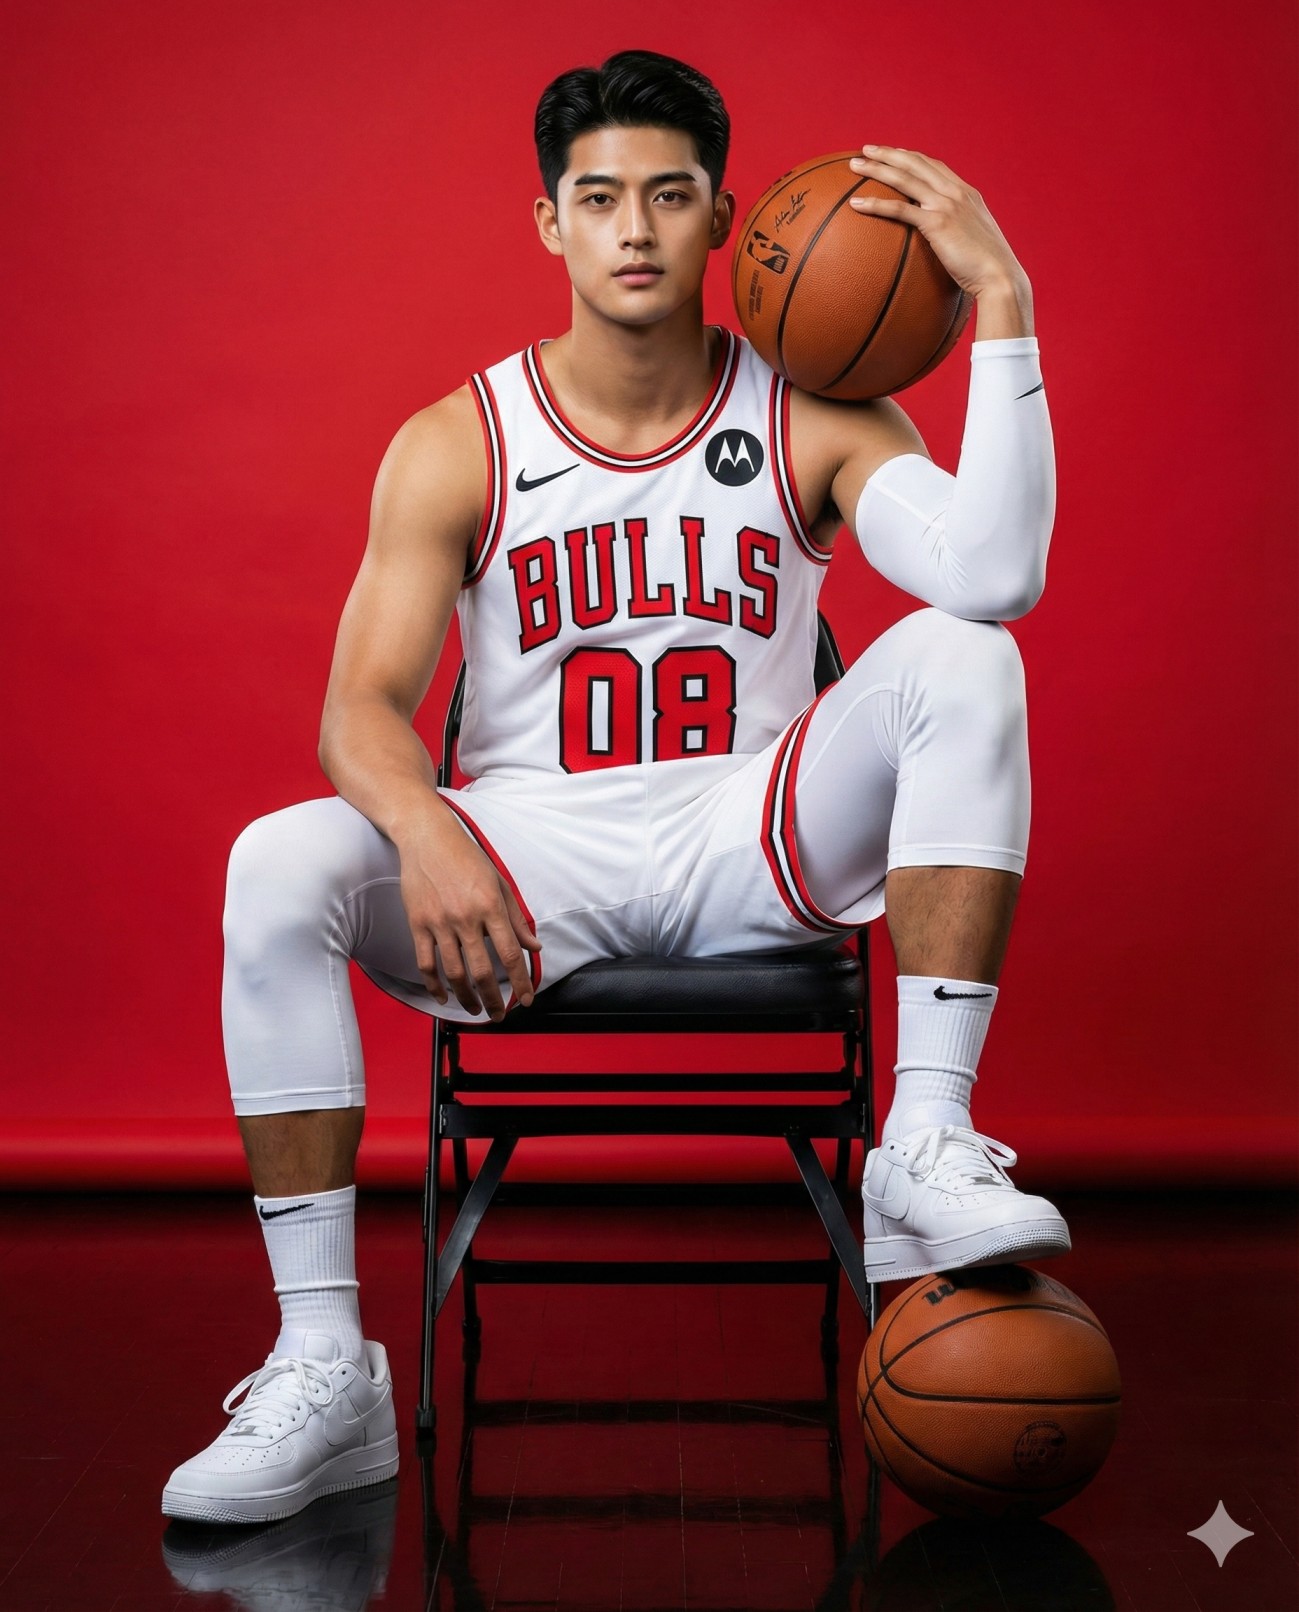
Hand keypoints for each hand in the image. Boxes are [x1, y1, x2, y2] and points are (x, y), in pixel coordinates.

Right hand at [396, 808, 540, 1021]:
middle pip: (483, 971)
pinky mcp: (417, 924)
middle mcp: (465, 917)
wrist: (427, 837)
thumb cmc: (466, 857)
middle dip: (494, 999)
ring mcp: (439, 922)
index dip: (521, 981)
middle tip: (499, 1014)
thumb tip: (534, 946)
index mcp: (490, 906)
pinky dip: (434, 986)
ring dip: (466, 998)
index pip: (511, 954)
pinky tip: (443, 997)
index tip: (525, 1000)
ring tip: (475, 1010)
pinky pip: (425, 964)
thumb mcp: (499, 884)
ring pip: (454, 973)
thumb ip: (516, 918)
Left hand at [847, 145, 1027, 304]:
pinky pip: (900, 209)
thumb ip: (959, 234)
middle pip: (916, 163)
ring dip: (877, 169)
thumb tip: (946, 245)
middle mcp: (955, 192)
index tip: (894, 153)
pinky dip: (876, 204)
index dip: (911, 157)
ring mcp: (946, 205)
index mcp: (966, 193)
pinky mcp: (937, 223)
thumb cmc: (988, 269)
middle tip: (865, 150)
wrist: (1000, 277)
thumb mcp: (974, 243)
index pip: (934, 166)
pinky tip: (856, 204)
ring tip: (854, 166)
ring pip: (905, 178)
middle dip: (888, 153)